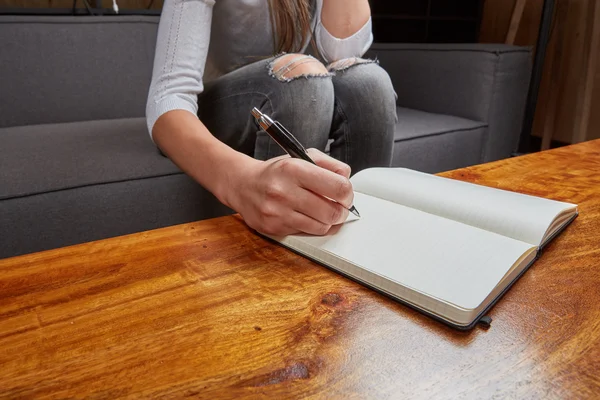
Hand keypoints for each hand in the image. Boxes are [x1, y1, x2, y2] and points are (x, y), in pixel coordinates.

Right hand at [226, 149, 353, 235]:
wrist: (242, 185)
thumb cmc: (276, 172)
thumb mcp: (301, 156)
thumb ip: (329, 164)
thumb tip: (346, 179)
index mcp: (293, 169)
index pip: (338, 187)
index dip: (348, 194)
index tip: (346, 195)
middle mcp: (283, 191)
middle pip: (332, 212)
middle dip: (341, 211)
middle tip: (339, 207)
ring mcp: (277, 212)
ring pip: (321, 226)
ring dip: (328, 221)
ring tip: (324, 212)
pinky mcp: (274, 228)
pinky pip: (306, 233)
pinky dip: (312, 226)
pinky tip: (307, 217)